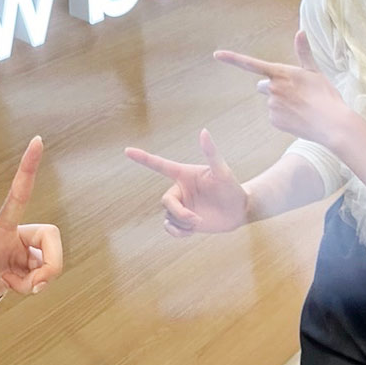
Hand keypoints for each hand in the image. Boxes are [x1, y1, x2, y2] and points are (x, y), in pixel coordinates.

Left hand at [0, 136, 62, 310]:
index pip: (17, 195)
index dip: (28, 169)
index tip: (36, 140)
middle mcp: (15, 236)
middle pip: (51, 235)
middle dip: (51, 263)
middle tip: (35, 285)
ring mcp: (23, 252)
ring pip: (51, 260)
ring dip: (39, 280)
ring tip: (13, 285)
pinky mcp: (27, 267)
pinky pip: (44, 275)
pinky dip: (31, 286)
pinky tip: (12, 285)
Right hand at [125, 129, 248, 236]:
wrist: (238, 210)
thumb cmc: (231, 187)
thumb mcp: (222, 171)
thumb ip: (211, 153)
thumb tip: (204, 131)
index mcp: (184, 174)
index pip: (160, 165)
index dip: (143, 158)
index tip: (127, 151)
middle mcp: (179, 189)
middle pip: (165, 201)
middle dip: (179, 212)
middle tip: (196, 219)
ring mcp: (181, 206)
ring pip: (169, 216)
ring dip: (183, 223)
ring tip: (199, 223)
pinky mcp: (184, 221)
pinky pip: (170, 228)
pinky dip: (177, 232)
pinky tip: (190, 232)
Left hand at [214, 31, 347, 146]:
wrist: (331, 124)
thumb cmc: (325, 95)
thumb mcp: (315, 71)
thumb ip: (303, 52)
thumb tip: (300, 31)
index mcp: (281, 73)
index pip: (251, 64)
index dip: (232, 58)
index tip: (216, 54)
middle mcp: (272, 88)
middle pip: (262, 85)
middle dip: (273, 87)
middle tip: (295, 93)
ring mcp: (272, 105)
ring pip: (270, 101)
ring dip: (281, 102)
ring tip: (301, 106)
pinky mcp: (274, 121)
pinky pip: (275, 116)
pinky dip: (284, 116)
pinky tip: (299, 117)